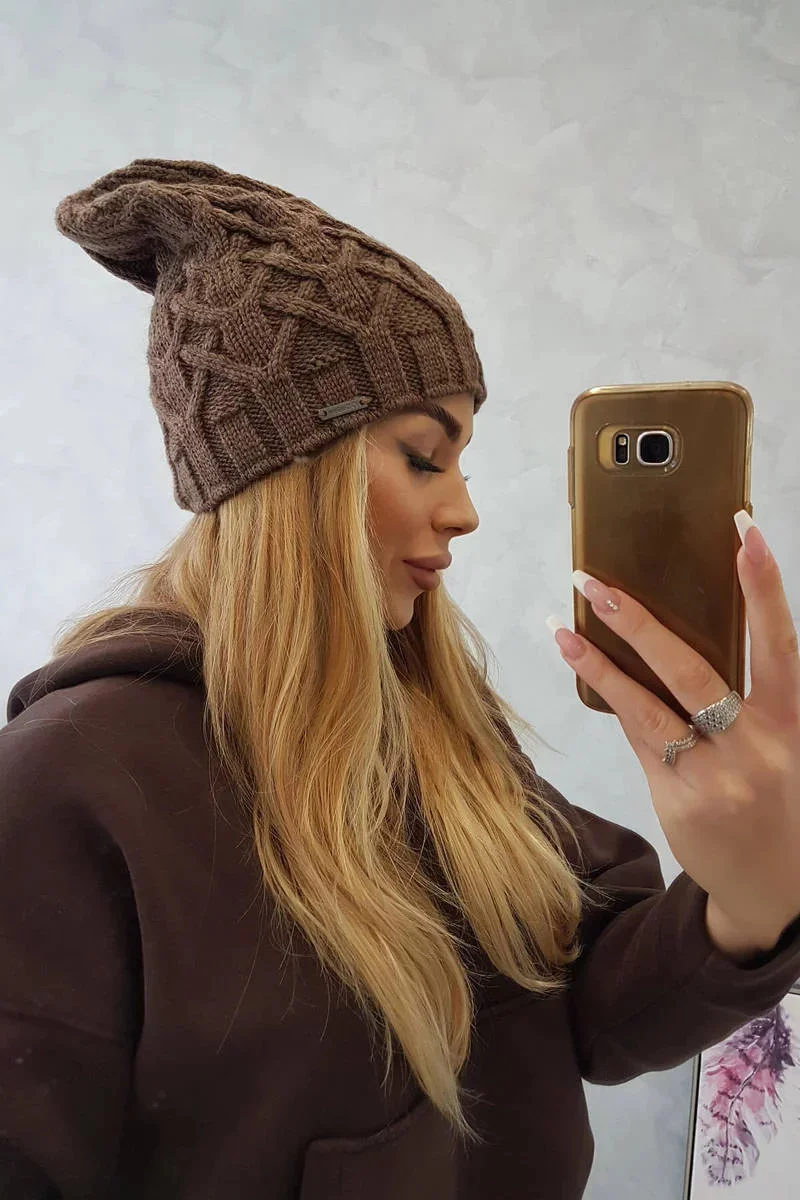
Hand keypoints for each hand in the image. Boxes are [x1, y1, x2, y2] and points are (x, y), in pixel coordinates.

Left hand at [549, 513, 799, 952]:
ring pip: (646, 705)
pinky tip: (582, 663)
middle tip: (594, 580)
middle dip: (638, 621)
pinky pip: (638, 738)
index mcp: (788, 723)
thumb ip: (742, 700)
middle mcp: (754, 747)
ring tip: (564, 623)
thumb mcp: (779, 746)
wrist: (777, 890)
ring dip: (600, 660)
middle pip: (690, 670)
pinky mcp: (678, 800)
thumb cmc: (778, 800)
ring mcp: (713, 777)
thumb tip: (672, 637)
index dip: (762, 585)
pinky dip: (612, 697)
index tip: (743, 527)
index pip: (777, 641)